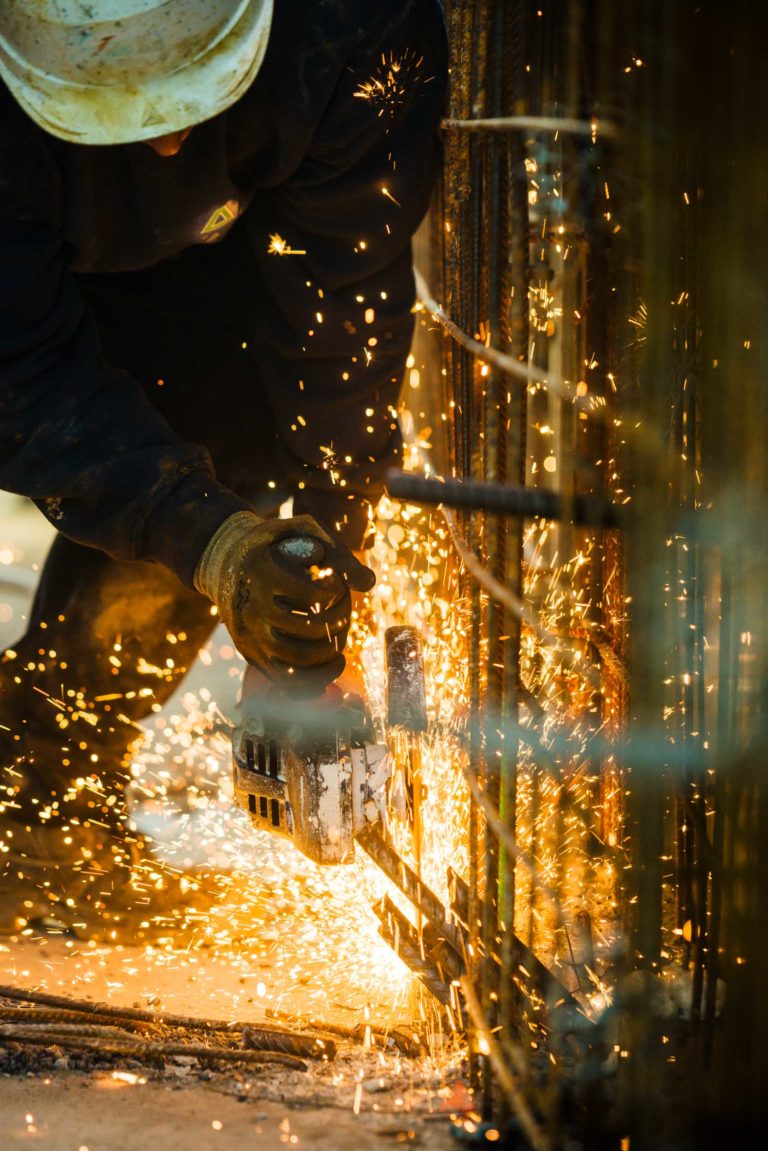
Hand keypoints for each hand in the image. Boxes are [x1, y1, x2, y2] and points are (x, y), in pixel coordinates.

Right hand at [194, 511, 374, 693]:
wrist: (223, 562)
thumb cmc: (273, 543)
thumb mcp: (301, 531)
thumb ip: (337, 552)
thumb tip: (369, 584)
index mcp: (261, 573)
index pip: (310, 594)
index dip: (335, 592)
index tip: (337, 586)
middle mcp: (251, 608)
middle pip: (307, 629)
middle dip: (339, 621)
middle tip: (344, 610)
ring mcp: (249, 636)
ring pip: (298, 660)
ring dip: (331, 652)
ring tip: (343, 638)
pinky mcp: (251, 655)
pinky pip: (285, 681)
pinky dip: (316, 680)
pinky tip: (336, 663)